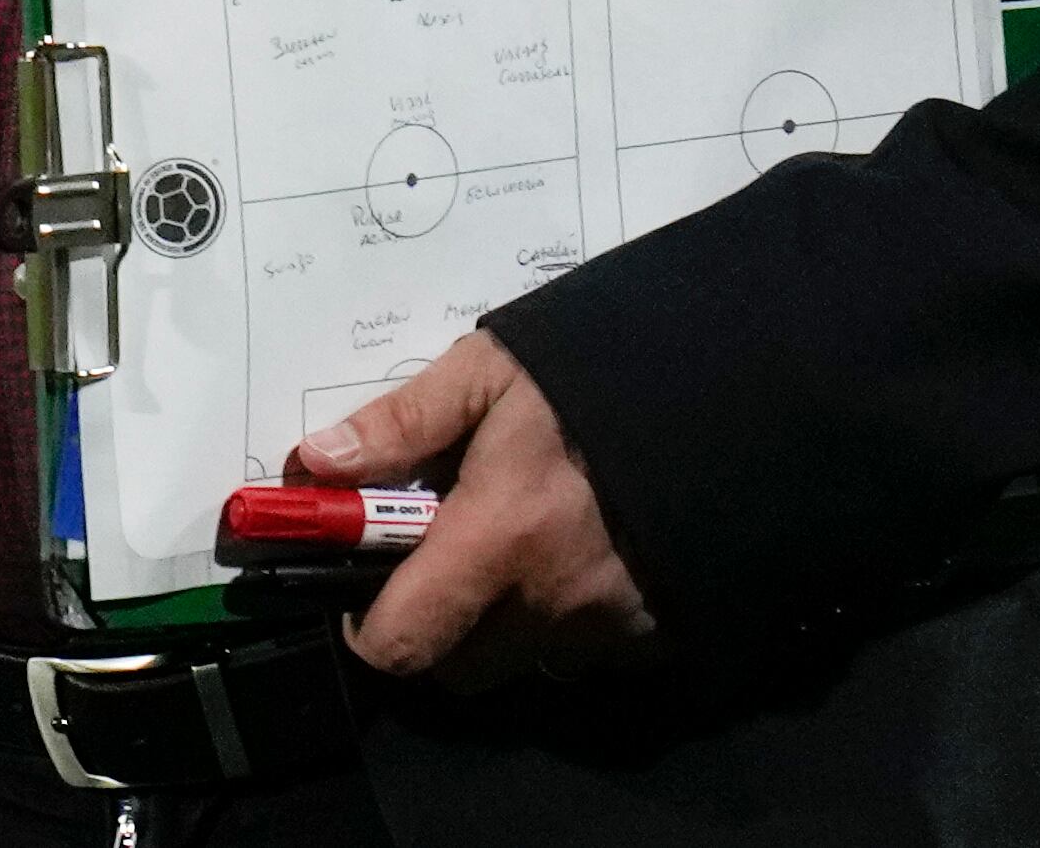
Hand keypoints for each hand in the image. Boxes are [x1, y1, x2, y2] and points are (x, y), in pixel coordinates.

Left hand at [292, 332, 652, 687]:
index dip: (367, 628)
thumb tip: (316, 463)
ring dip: (500, 622)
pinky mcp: (653, 638)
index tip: (363, 587)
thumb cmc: (592, 381)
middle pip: (456, 667)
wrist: (722, 398)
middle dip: (434, 624)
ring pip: (519, 662)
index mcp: (497, 540)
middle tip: (442, 557)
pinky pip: (580, 654)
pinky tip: (575, 556)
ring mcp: (608, 629)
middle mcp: (550, 604)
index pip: (402, 642)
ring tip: (518, 543)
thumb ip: (402, 423)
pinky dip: (562, 621)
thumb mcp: (487, 373)